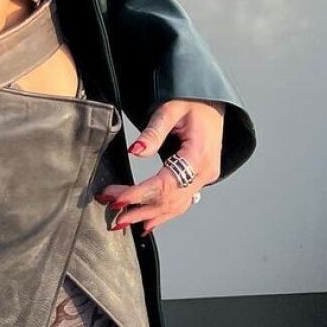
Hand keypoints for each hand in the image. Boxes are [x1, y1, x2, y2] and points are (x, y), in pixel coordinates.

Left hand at [94, 98, 224, 232]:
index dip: (138, 194)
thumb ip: (153, 131)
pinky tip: (147, 222)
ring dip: (148, 216)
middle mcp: (204, 172)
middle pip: (169, 200)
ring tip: (123, 223)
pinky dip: (163, 214)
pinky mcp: (199, 178)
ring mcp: (204, 178)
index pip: (164, 184)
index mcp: (198, 155)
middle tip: (113, 216)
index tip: (116, 200)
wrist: (213, 103)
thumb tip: (135, 150)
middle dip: (138, 209)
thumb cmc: (193, 103)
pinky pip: (181, 202)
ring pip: (175, 206)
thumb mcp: (170, 109)